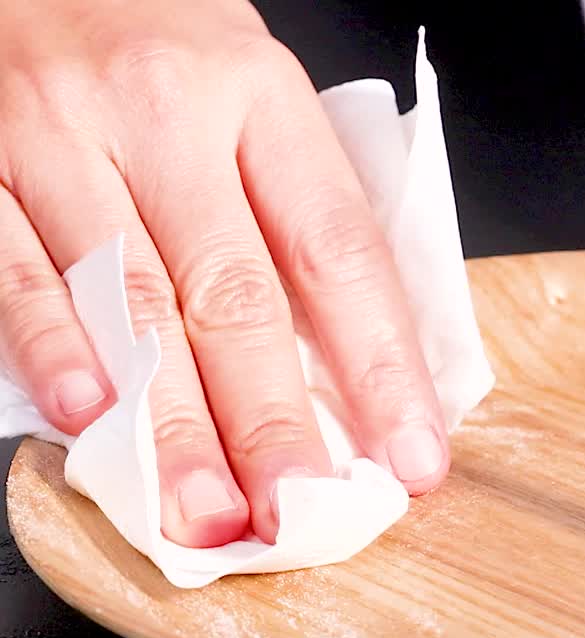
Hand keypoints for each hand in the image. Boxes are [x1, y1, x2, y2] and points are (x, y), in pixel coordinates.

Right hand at [0, 0, 449, 547]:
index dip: (381, 364)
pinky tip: (88, 419)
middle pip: (234, 292)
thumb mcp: (256, 96)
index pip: (339, 251)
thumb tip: (358, 366)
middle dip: (272, 419)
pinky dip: (52, 348)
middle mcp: (164, 114)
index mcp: (262, 97)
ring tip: (207, 509)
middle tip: (301, 510)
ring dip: (170, 421)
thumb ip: (299, 209)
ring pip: (129, 300)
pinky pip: (18, 269)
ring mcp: (61, 136)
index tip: (411, 451)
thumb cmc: (163, 44)